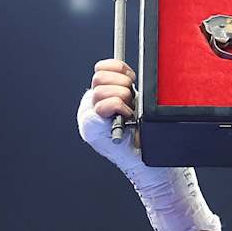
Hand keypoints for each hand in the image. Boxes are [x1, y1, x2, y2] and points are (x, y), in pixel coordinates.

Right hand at [77, 59, 144, 175]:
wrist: (143, 163)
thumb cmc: (141, 135)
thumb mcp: (134, 105)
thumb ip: (126, 87)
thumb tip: (129, 73)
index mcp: (100, 95)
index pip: (101, 68)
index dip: (119, 69)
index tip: (132, 80)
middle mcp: (90, 104)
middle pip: (99, 77)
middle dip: (122, 85)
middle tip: (132, 100)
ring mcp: (88, 115)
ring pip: (101, 90)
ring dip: (121, 98)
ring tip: (129, 111)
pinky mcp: (90, 128)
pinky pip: (103, 106)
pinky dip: (118, 108)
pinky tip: (126, 117)